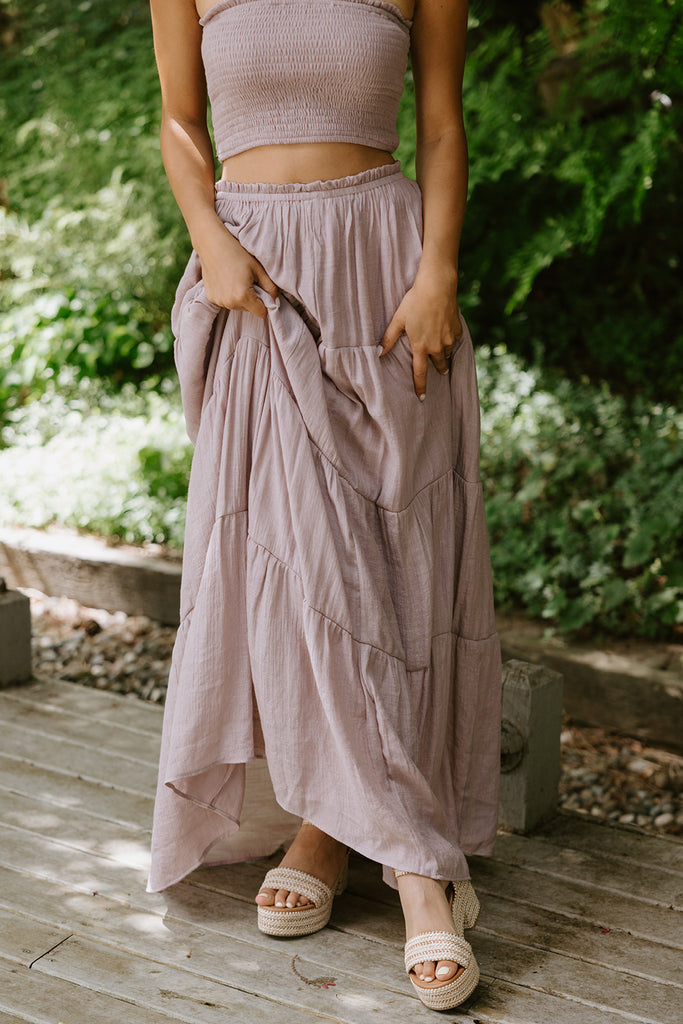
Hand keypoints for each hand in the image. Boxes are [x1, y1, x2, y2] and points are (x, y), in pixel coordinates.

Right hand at [197, 220, 277, 318]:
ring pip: (237, 306)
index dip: (266, 303)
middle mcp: (229, 303)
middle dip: (252, 298)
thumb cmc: (237, 253)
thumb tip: (274, 301)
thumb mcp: (259, 269)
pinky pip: (226, 301)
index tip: (263, 291)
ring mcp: (218, 301)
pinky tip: (226, 279)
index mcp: (243, 297)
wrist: (212, 243)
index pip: (262, 313)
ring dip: (240, 297)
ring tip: (236, 278)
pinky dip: (228, 294)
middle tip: (248, 279)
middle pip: (249, 309)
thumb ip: (271, 288)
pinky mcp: (210, 298)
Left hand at [379, 263, 461, 399]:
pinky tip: (447, 333)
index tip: (422, 399)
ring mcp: (448, 338)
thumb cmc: (414, 301)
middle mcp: (436, 346)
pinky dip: (450, 339)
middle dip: (438, 369)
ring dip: (444, 354)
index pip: (420, 373)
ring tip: (442, 352)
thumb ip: (389, 338)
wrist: (437, 286)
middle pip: (438, 366)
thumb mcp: (398, 320)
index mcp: (420, 347)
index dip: (420, 387)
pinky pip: (454, 340)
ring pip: (447, 353)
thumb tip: (378, 353)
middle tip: (439, 370)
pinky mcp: (457, 329)